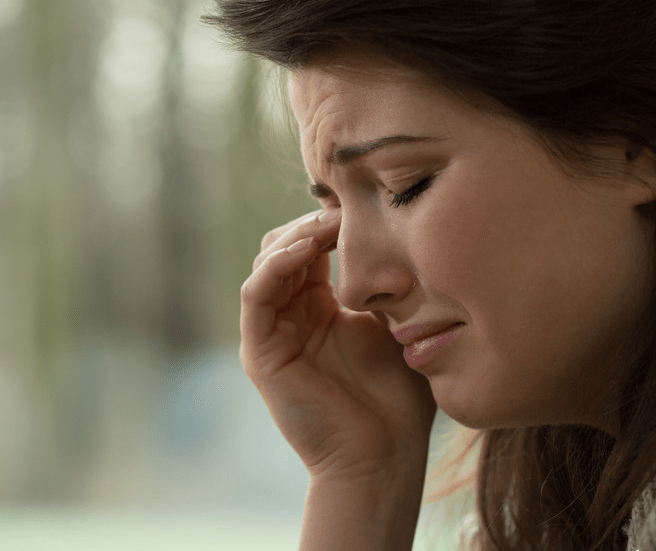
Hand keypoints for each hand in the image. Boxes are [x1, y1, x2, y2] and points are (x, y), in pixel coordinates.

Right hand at [240, 209, 435, 482]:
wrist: (384, 454)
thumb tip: (397, 233)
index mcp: (321, 306)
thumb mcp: (396, 323)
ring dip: (297, 235)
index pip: (314, 246)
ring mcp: (273, 332)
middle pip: (287, 245)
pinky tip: (307, 249)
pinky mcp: (261, 351)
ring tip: (330, 223)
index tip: (366, 201)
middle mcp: (292, 314)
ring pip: (269, 261)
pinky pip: (256, 295)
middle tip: (347, 207)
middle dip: (316, 221)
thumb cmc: (399, 396)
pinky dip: (276, 265)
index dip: (333, 220)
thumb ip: (384, 284)